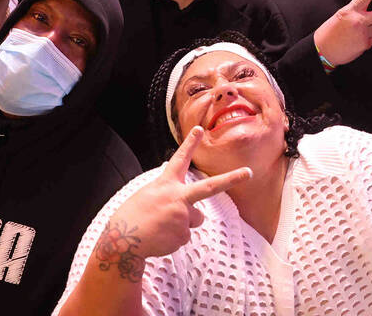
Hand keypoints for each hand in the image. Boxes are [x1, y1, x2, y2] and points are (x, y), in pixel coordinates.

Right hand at [97, 126, 250, 261]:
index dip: (190, 144)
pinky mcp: (183, 234)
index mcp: (165, 184)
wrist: (123, 242)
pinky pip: (185, 235)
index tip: (199, 129)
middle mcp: (177, 197)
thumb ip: (169, 195)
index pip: (179, 159)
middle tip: (248, 172)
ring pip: (195, 219)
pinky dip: (174, 238)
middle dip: (231, 179)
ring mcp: (182, 216)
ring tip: (163, 226)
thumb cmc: (132, 217)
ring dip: (183, 223)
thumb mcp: (148, 195)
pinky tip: (160, 237)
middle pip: (210, 187)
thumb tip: (188, 209)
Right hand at [313, 0, 371, 66]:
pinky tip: (354, 42)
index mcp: (350, 11)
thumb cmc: (329, 33)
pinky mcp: (364, 44)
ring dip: (370, 30)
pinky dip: (365, 41)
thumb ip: (357, 15)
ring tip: (355, 34)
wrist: (323, 50)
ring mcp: (363, 33)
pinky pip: (371, 40)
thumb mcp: (340, 17)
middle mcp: (358, 20)